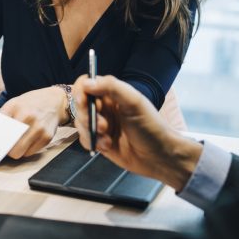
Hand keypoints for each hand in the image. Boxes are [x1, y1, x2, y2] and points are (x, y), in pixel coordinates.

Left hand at [1, 86, 66, 158]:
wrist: (55, 102)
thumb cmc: (30, 104)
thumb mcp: (13, 104)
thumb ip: (3, 118)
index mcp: (14, 107)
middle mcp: (28, 117)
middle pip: (9, 146)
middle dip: (6, 149)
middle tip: (5, 146)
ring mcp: (39, 128)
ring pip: (19, 153)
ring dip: (16, 150)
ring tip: (18, 141)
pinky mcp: (47, 137)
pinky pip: (30, 153)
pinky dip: (27, 149)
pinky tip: (29, 140)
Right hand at [72, 75, 201, 191]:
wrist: (159, 157)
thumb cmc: (151, 127)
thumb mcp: (134, 102)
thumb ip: (112, 87)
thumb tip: (87, 82)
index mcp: (112, 93)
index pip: (87, 84)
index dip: (81, 92)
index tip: (84, 102)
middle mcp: (105, 107)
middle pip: (80, 105)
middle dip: (87, 116)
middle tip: (103, 125)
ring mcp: (101, 124)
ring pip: (80, 123)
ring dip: (91, 131)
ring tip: (108, 137)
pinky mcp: (99, 141)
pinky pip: (84, 139)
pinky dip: (93, 142)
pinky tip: (108, 146)